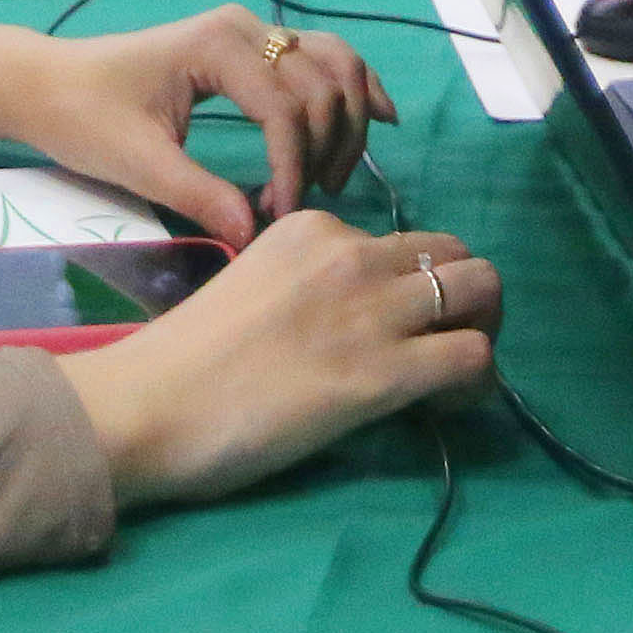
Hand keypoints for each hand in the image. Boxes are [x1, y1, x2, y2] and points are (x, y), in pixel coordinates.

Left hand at [0, 6, 392, 247]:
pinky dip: (354, 86)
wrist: (50, 85)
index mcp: (219, 47)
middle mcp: (247, 29)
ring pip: (334, 65)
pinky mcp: (254, 49)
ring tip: (334, 177)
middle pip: (324, 84)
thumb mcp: (137, 163)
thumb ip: (199, 195)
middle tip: (307, 202)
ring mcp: (254, 34)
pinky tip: (379, 117)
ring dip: (348, 120)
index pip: (285, 108)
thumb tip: (254, 235)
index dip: (293, 166)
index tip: (280, 215)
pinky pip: (322, 58)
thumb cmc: (86, 118)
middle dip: (328, 147)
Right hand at [57, 210, 496, 508]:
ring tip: (456, 375)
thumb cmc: (183, 363)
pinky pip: (474, 356)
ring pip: (481, 289)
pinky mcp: (383, 371)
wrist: (148, 404)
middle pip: (453, 253)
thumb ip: (306, 289)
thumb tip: (350, 327)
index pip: (398, 241)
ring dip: (484, 330)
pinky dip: (480, 380)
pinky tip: (449, 405)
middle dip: (465, 297)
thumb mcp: (252, 288)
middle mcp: (350, 252)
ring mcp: (371, 308)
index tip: (393, 329)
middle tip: (445, 344)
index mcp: (311, 228)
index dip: (410, 286)